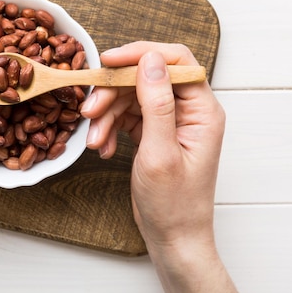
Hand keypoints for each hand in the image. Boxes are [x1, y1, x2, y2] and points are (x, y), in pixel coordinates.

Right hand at [81, 42, 238, 292]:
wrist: (172, 237)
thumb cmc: (174, 204)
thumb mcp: (160, 152)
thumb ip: (156, 103)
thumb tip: (150, 59)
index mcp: (202, 110)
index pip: (175, 61)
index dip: (140, 54)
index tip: (107, 61)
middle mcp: (188, 110)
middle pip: (145, 79)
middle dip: (113, 93)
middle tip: (89, 112)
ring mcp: (169, 120)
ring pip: (130, 97)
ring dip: (107, 115)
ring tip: (94, 140)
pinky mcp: (153, 131)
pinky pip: (126, 116)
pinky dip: (109, 128)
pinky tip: (102, 147)